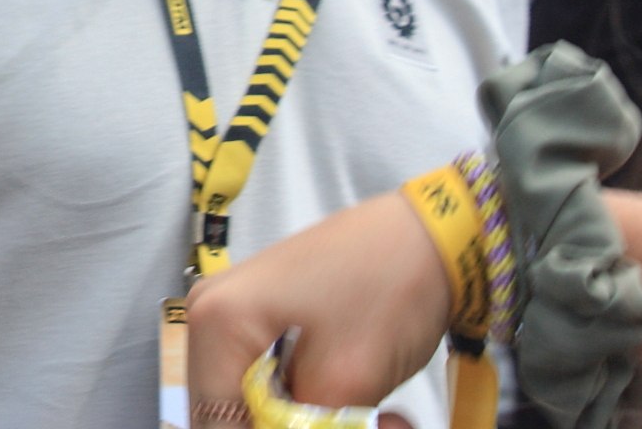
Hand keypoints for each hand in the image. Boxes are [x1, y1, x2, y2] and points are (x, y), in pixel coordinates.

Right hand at [186, 190, 451, 418]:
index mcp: (217, 322)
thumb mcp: (346, 381)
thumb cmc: (388, 291)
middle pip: (230, 408)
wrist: (430, 233)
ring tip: (376, 419)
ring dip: (304, 418)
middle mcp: (211, 312)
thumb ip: (300, 426)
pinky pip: (269, 376)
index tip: (328, 427)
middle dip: (286, 426)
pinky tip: (361, 402)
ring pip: (253, 398)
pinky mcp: (263, 311)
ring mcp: (236, 308)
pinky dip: (309, 398)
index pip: (217, 421)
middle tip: (366, 424)